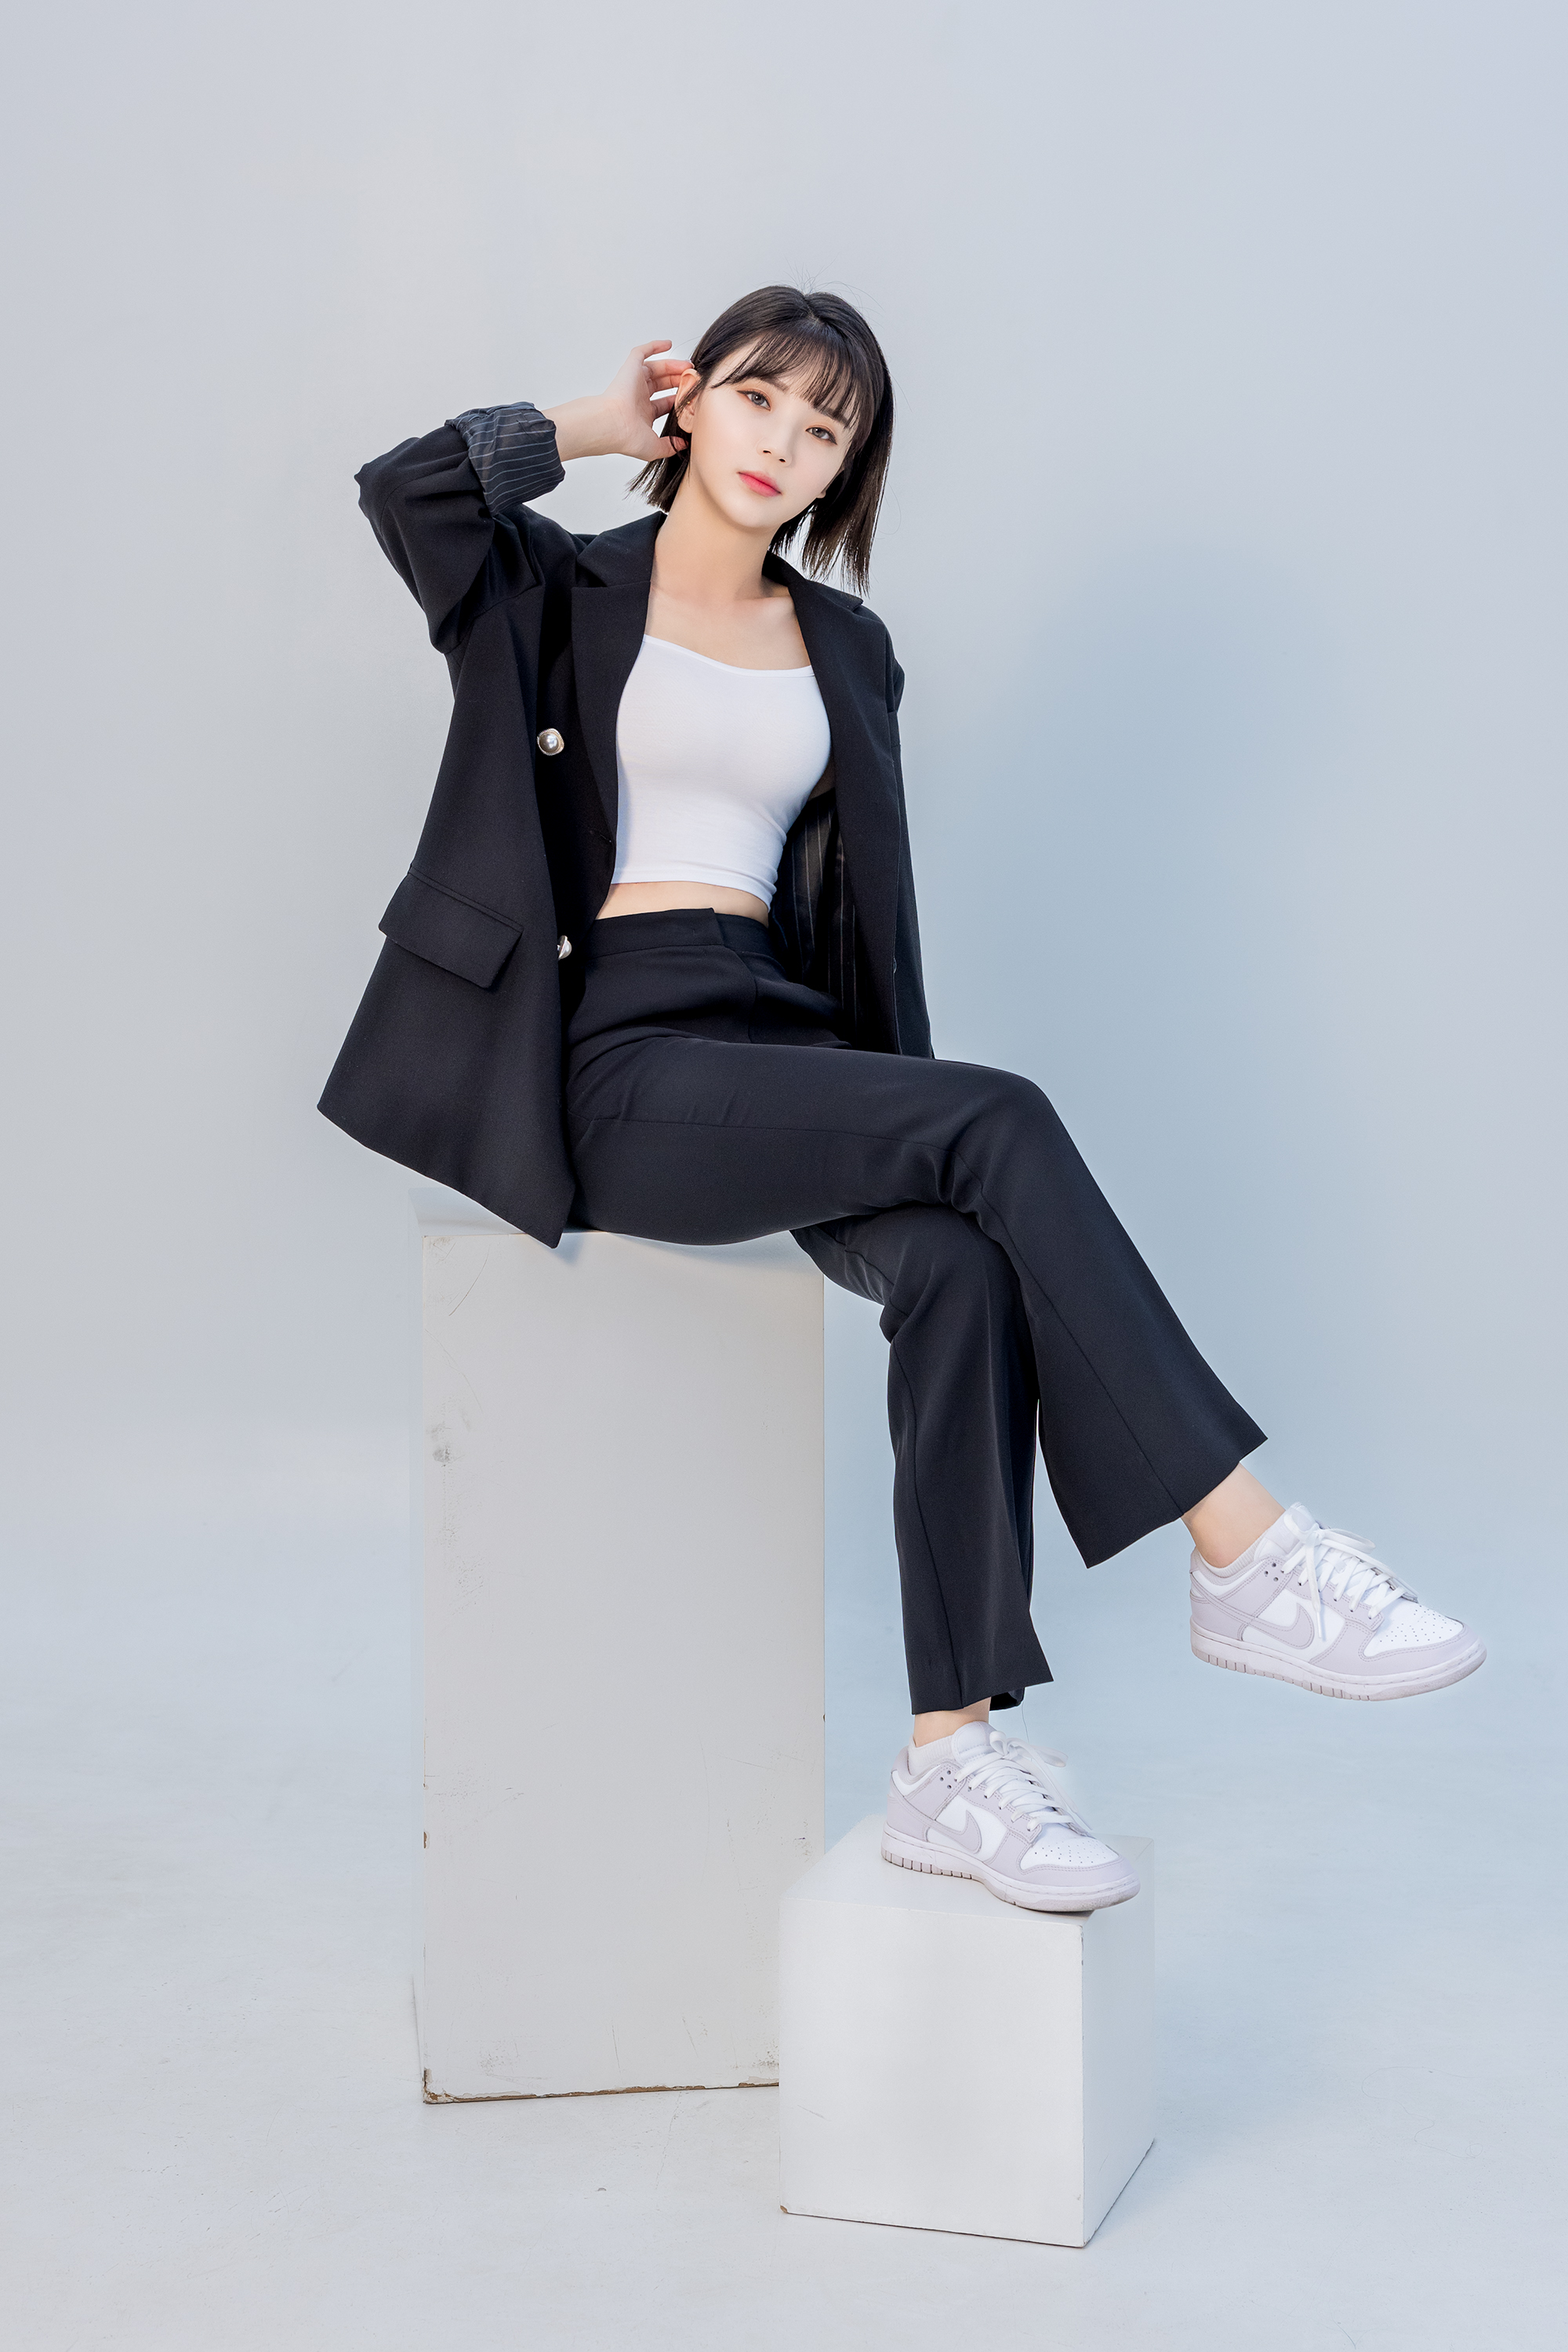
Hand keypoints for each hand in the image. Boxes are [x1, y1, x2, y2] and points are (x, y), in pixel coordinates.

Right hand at [543, 342, 689, 463]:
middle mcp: (638, 397)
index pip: (665, 403)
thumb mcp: (654, 447)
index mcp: (643, 414)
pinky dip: (654, 346)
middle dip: (678, 380)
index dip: (679, 399)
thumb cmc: (627, 437)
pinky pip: (641, 352)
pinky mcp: (629, 369)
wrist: (612, 424)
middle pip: (662, 384)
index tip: (693, 397)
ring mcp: (633, 382)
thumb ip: (669, 446)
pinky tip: (668, 344)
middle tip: (692, 378)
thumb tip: (682, 445)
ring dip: (672, 365)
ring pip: (655, 368)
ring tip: (687, 365)